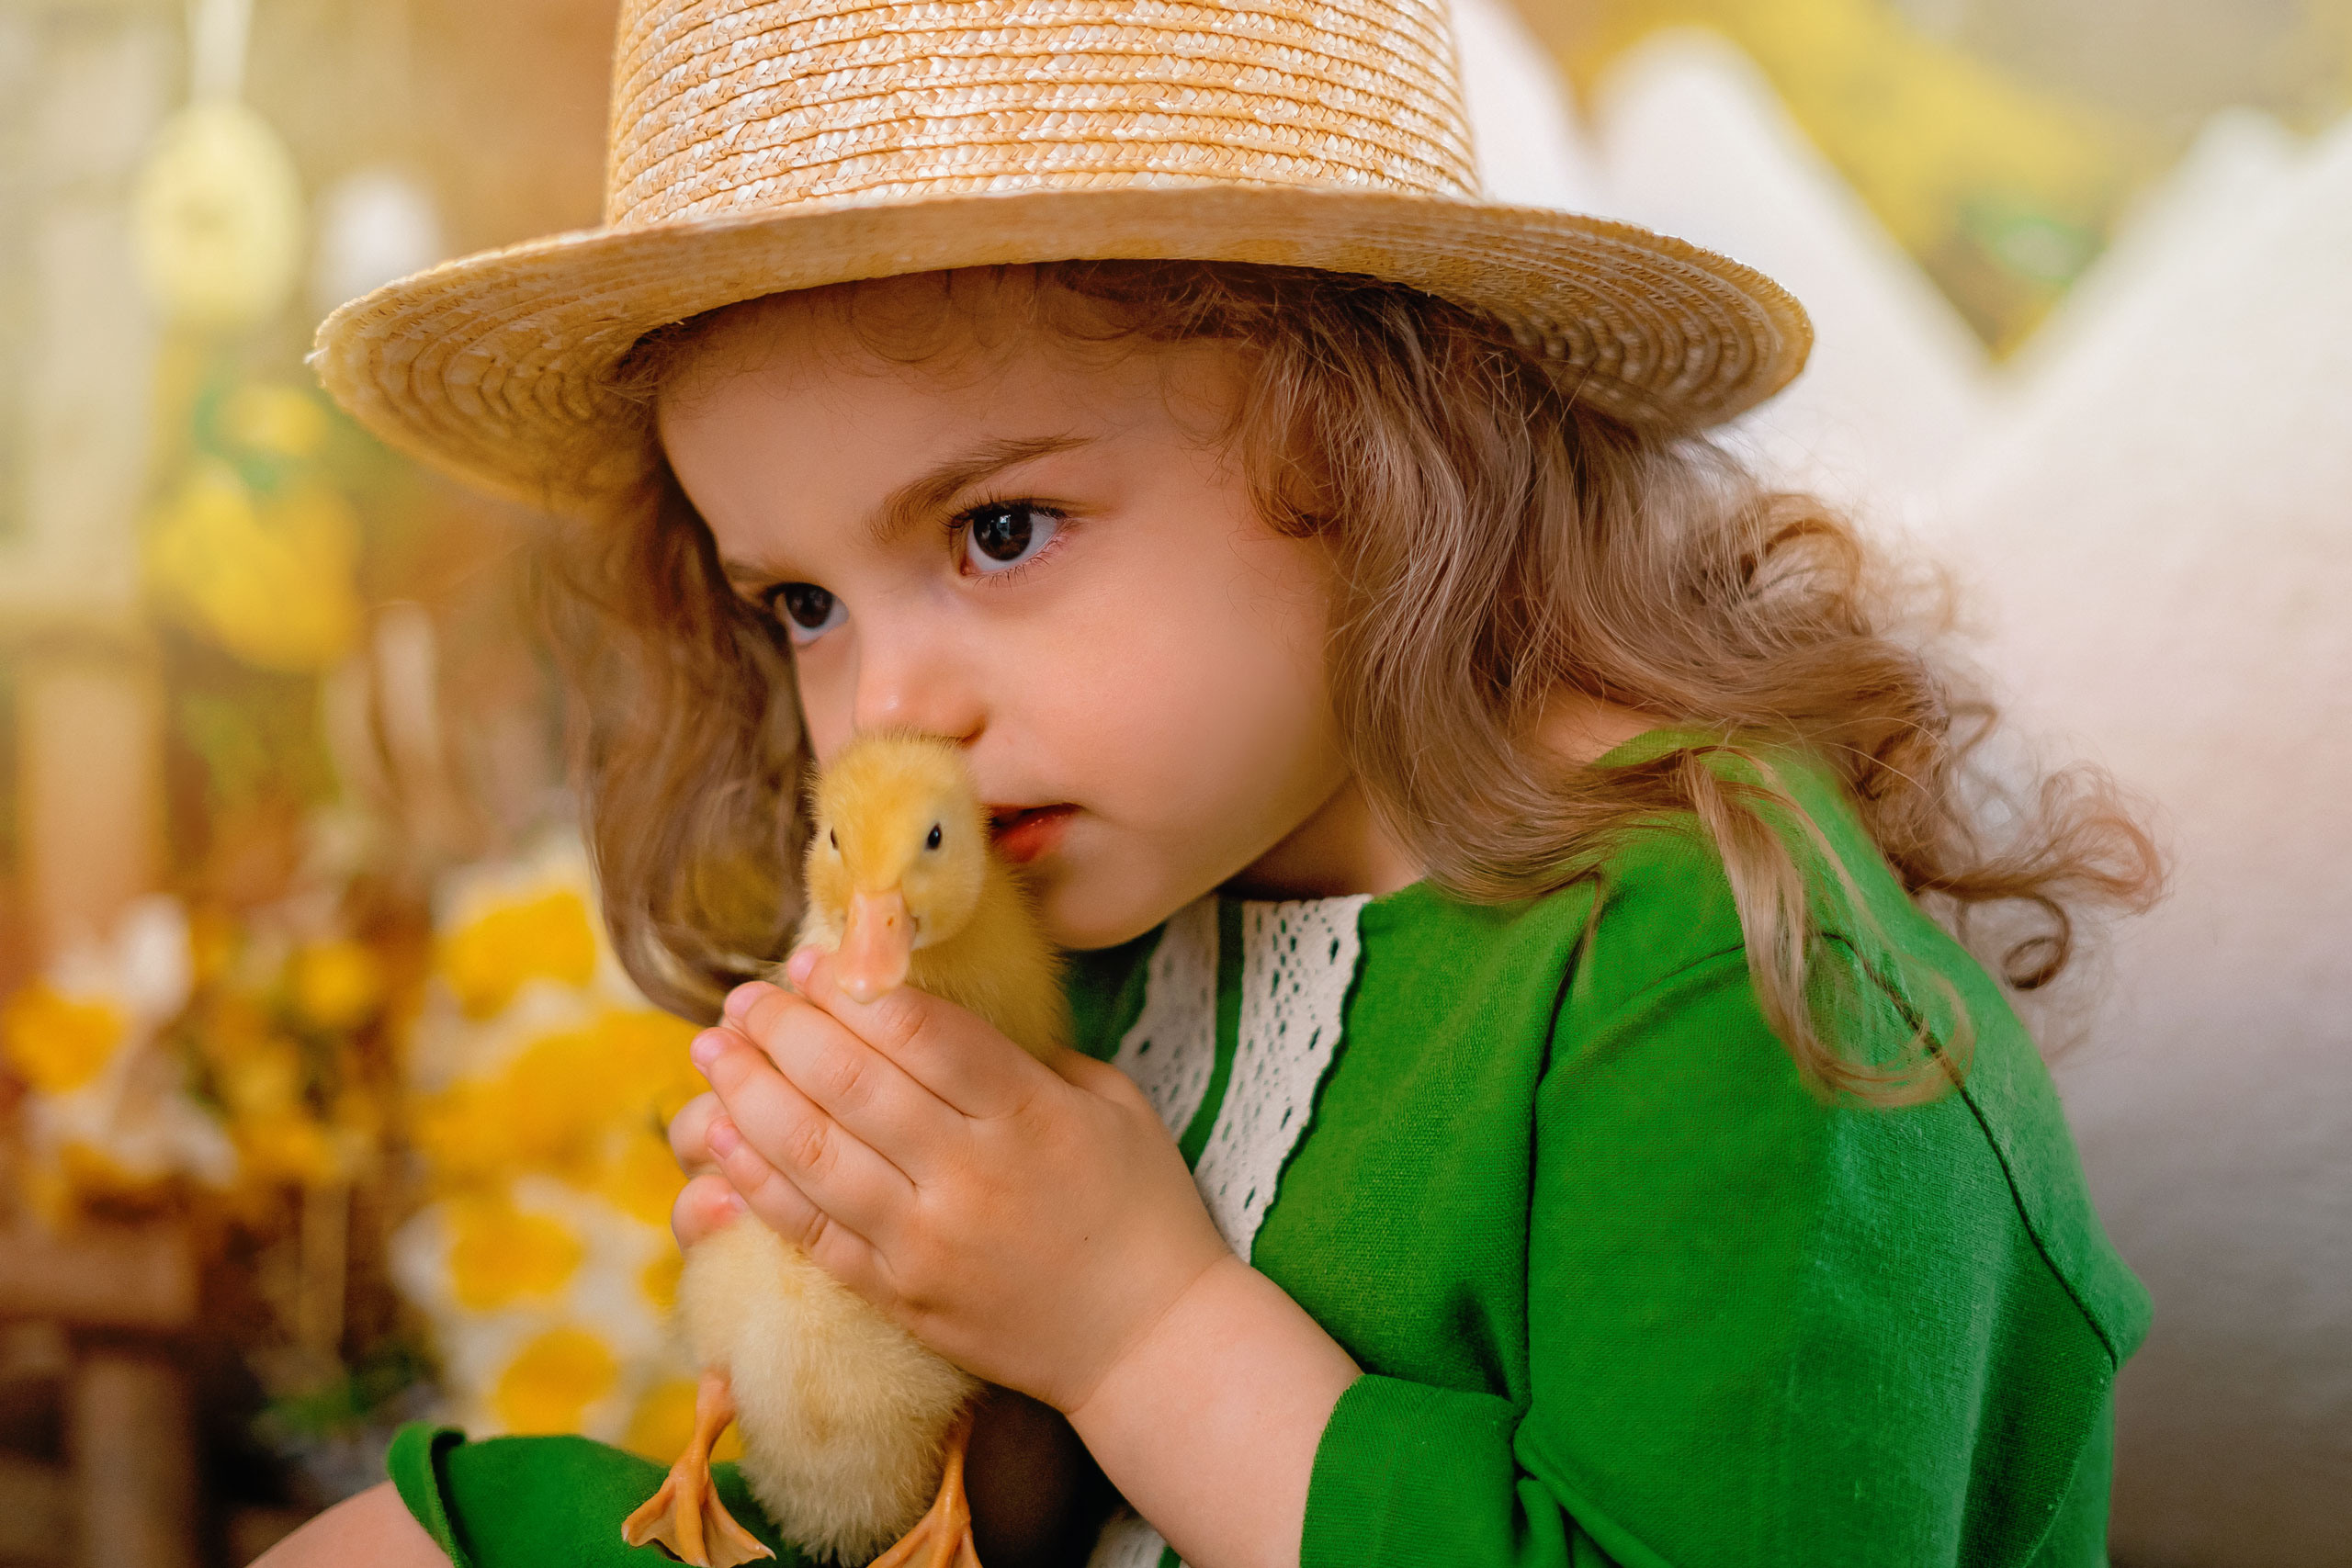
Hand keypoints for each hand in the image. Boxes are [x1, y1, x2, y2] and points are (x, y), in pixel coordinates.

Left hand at [681, 952, 1234, 1414]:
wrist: (1148, 1341)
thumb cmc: (1141, 1207)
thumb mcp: (1111, 1102)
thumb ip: (1027, 1055)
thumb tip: (933, 1017)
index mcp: (1028, 1112)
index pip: (919, 1031)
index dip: (852, 986)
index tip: (813, 957)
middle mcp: (969, 1174)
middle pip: (851, 1082)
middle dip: (784, 1028)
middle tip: (745, 998)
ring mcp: (925, 1241)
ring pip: (813, 1154)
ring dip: (750, 1095)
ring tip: (714, 1052)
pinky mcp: (898, 1295)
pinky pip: (810, 1231)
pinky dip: (758, 1182)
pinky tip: (726, 1139)